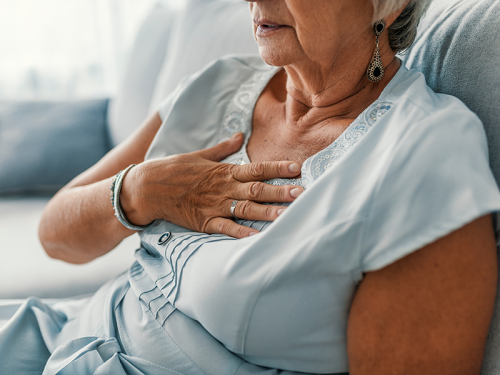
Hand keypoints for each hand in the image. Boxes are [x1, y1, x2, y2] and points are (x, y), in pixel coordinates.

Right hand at [120, 133, 303, 237]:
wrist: (148, 187)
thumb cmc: (175, 169)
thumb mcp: (200, 155)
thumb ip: (223, 148)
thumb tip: (240, 135)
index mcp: (225, 171)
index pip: (257, 168)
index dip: (278, 168)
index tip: (297, 168)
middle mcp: (223, 188)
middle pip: (257, 190)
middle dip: (281, 191)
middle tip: (302, 193)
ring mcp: (214, 206)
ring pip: (245, 210)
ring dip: (267, 213)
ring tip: (287, 215)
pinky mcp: (204, 222)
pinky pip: (226, 229)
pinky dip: (241, 234)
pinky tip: (257, 238)